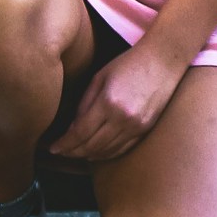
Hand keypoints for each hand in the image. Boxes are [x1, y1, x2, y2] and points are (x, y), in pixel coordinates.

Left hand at [46, 45, 187, 167]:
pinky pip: (122, 149)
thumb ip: (84, 104)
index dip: (65, 144)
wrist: (163, 61)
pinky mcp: (146, 130)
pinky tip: (96, 153)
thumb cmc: (128, 63)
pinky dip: (107, 154)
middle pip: (92, 146)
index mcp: (108, 102)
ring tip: (75, 154)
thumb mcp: (100, 78)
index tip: (53, 148)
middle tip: (61, 153)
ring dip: (89, 155)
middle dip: (73, 152)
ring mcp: (136, 127)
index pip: (80, 132)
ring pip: (107, 151)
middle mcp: (123, 119)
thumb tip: (72, 129)